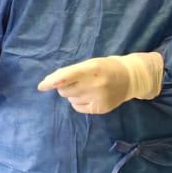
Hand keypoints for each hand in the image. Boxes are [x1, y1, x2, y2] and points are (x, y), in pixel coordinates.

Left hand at [37, 52, 163, 114]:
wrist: (130, 78)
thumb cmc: (105, 68)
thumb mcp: (90, 64)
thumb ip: (71, 71)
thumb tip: (49, 81)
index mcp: (92, 68)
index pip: (68, 76)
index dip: (53, 81)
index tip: (41, 86)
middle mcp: (96, 84)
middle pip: (65, 90)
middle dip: (64, 86)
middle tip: (77, 82)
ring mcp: (99, 98)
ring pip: (70, 99)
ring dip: (72, 94)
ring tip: (87, 88)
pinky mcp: (101, 109)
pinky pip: (78, 108)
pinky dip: (78, 102)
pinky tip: (89, 96)